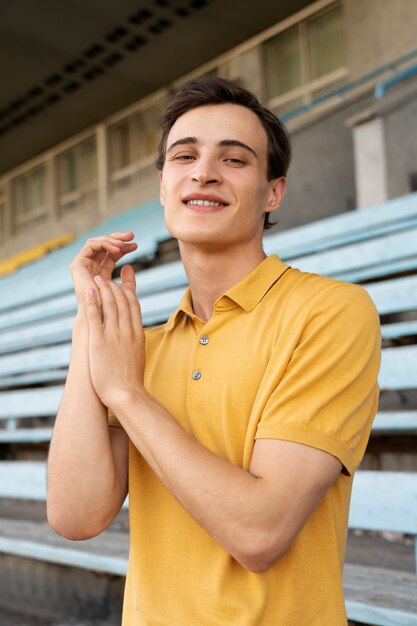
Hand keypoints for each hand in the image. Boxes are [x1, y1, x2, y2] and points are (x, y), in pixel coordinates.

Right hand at [70, 231, 136, 308]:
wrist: (99, 315)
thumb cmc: (112, 307)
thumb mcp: (124, 291)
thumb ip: (128, 280)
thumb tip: (129, 266)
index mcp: (101, 272)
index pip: (112, 254)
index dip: (123, 248)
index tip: (136, 246)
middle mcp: (91, 266)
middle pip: (104, 245)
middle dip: (118, 238)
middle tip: (131, 236)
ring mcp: (83, 265)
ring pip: (97, 242)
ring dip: (112, 240)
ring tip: (123, 244)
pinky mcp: (77, 264)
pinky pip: (91, 245)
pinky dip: (104, 244)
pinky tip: (116, 249)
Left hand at [85, 266, 144, 406]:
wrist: (126, 393)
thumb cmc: (130, 380)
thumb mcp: (137, 355)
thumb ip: (135, 342)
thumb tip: (134, 336)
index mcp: (137, 333)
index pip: (133, 305)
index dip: (126, 291)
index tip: (120, 284)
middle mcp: (127, 330)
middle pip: (122, 300)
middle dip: (113, 286)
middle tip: (105, 278)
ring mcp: (113, 335)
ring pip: (109, 304)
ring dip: (103, 288)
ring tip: (96, 279)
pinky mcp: (99, 341)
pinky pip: (95, 316)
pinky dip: (92, 302)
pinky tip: (89, 291)